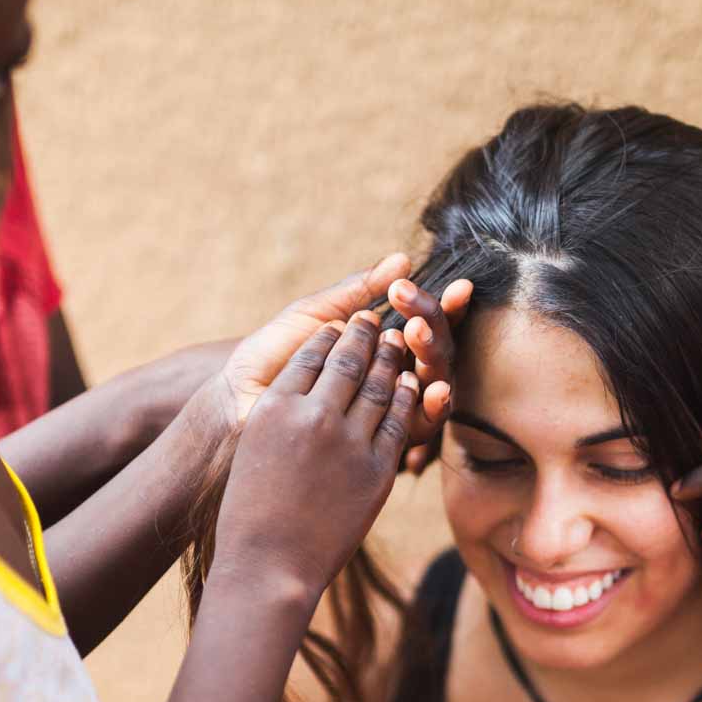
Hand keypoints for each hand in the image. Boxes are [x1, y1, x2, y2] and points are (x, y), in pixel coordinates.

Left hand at [210, 256, 446, 440]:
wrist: (242, 402)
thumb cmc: (273, 354)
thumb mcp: (318, 314)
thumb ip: (360, 290)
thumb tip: (403, 259)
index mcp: (381, 342)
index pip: (427, 321)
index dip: (446, 306)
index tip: (460, 288)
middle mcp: (393, 373)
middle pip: (436, 351)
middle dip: (436, 331)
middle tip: (419, 320)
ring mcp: (392, 407)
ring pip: (435, 385)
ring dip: (433, 360)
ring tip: (418, 339)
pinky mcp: (386, 442)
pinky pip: (422, 425)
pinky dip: (433, 406)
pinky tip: (432, 388)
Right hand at [213, 312, 415, 598]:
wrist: (268, 566)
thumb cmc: (252, 514)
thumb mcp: (256, 450)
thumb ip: (281, 415)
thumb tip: (307, 392)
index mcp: (275, 407)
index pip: (309, 355)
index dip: (330, 336)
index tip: (340, 325)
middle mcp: (312, 416)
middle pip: (348, 360)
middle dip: (364, 335)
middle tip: (374, 323)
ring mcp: (348, 442)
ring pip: (379, 385)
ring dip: (391, 359)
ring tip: (397, 342)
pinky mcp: (376, 469)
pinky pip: (398, 421)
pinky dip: (407, 397)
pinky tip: (411, 383)